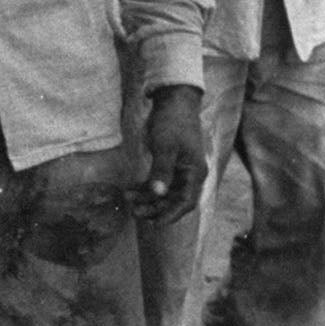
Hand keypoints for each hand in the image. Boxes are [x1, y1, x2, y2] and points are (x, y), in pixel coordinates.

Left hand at [134, 84, 205, 223]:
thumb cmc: (172, 122)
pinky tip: (130, 190)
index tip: (154, 224)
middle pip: (174, 201)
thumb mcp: (165, 146)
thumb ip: (161, 171)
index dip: (171, 215)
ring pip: (165, 193)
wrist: (173, 101)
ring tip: (128, 200)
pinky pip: (159, 182)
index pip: (186, 202)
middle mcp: (190, 175)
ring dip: (148, 199)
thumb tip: (158, 193)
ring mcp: (180, 170)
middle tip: (134, 212)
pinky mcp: (170, 164)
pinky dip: (146, 187)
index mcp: (195, 173)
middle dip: (155, 208)